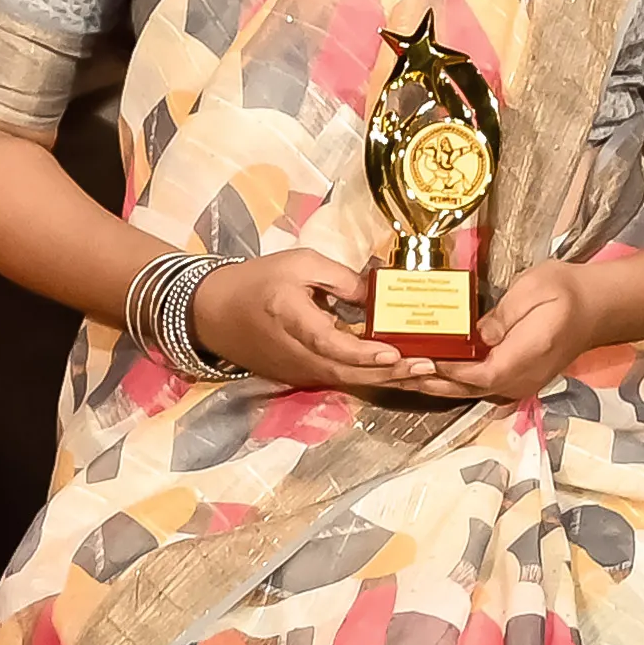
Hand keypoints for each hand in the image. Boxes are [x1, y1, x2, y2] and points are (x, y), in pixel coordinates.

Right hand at [193, 246, 424, 395]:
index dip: (362, 352)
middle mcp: (297, 355)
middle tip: (430, 368)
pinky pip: (342, 380)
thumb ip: (340, 278)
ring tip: (426, 373)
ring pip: (348, 381)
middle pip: (348, 372)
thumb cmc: (257, 281)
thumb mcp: (298, 263)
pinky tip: (402, 373)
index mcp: (291, 320)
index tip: (394, 353)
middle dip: (391, 373)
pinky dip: (373, 378)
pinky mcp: (302, 376)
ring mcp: (300, 371)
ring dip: (388, 380)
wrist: (213, 313)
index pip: (330, 344)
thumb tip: (377, 295)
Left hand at [416, 255, 625, 403]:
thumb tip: (479, 334)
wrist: (596, 308)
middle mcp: (520, 379)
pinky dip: (451, 381)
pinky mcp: (516, 379)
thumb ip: (505, 315)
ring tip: (401, 375)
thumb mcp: (535, 289)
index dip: (445, 370)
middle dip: (428, 382)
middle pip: (466, 389)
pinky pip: (478, 385)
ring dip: (435, 385)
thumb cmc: (566, 292)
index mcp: (524, 357)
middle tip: (393, 372)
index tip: (416, 359)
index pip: (476, 373)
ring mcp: (519, 383)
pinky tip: (430, 372)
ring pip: (469, 391)